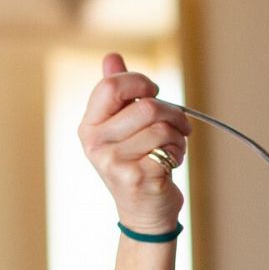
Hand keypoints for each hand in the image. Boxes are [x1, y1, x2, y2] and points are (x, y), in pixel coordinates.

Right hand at [77, 53, 191, 233]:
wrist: (143, 213)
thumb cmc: (134, 165)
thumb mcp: (120, 128)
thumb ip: (116, 93)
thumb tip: (112, 56)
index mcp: (89, 127)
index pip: (112, 86)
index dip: (140, 82)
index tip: (154, 92)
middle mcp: (96, 144)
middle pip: (146, 106)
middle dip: (173, 112)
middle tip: (179, 124)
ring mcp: (114, 163)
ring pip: (162, 127)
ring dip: (178, 135)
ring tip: (172, 147)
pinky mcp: (137, 177)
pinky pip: (169, 148)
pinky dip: (179, 152)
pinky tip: (171, 163)